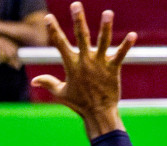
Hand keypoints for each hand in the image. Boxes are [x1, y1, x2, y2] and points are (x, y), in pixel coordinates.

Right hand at [31, 2, 133, 136]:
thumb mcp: (61, 93)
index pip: (60, 44)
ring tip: (108, 13)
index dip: (54, 30)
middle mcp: (86, 62)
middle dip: (78, 20)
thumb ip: (48, 83)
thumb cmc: (80, 104)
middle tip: (76, 5)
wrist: (98, 114)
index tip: (48, 17)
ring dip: (105, 27)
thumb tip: (34, 80)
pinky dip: (126, 45)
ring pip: (102, 42)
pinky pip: (120, 55)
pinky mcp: (113, 69)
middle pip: (81, 37)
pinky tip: (132, 35)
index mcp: (72, 65)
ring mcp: (100, 65)